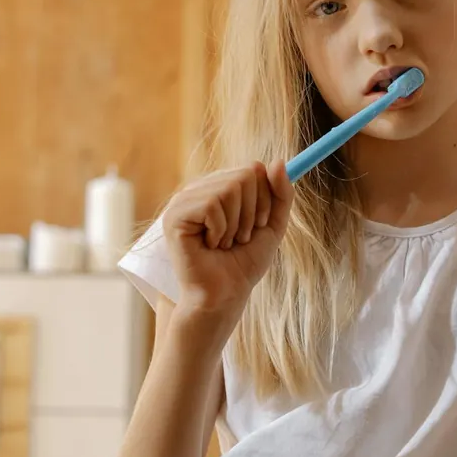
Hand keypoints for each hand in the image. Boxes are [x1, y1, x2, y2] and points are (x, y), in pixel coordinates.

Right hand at [162, 160, 293, 345]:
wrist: (225, 295)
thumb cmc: (244, 263)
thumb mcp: (272, 225)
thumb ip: (281, 194)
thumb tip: (276, 162)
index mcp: (219, 188)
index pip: (254, 169)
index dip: (265, 199)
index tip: (259, 224)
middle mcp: (200, 189)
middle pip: (246, 175)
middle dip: (254, 212)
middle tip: (240, 237)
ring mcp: (184, 200)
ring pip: (230, 188)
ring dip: (237, 224)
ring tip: (224, 243)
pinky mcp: (175, 215)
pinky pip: (212, 204)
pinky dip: (221, 230)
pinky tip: (211, 245)